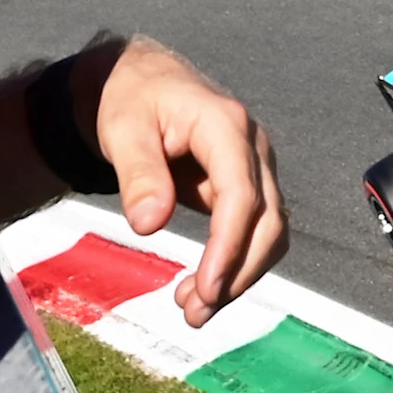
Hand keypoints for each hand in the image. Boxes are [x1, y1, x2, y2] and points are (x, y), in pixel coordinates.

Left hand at [91, 38, 285, 325]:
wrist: (144, 81)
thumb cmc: (132, 99)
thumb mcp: (123, 129)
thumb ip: (139, 174)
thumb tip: (150, 225)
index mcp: (225, 125)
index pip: (242, 194)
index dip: (229, 246)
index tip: (205, 289)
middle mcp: (252, 147)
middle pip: (268, 220)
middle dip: (238, 272)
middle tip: (195, 312)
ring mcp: (255, 167)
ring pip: (269, 232)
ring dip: (239, 276)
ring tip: (193, 310)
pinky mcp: (247, 186)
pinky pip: (255, 232)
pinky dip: (236, 265)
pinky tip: (202, 288)